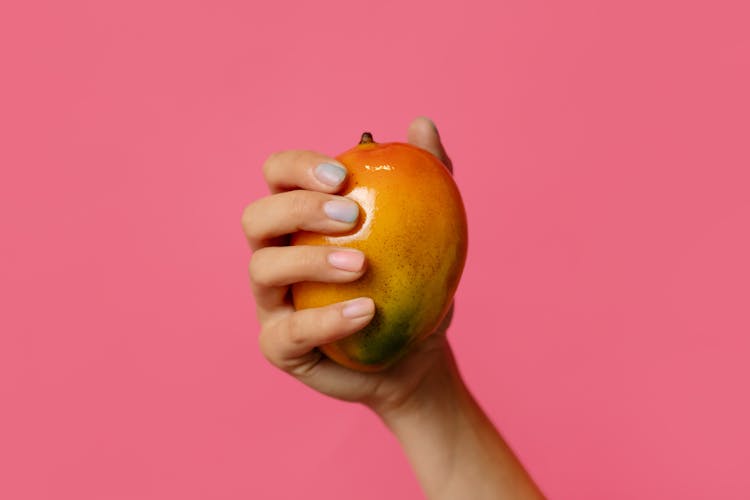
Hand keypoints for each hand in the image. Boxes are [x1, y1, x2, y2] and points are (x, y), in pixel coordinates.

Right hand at [241, 117, 455, 416]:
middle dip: (298, 208)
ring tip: (362, 265)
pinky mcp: (280, 346)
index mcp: (299, 219)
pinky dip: (326, 320)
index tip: (343, 173)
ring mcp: (272, 302)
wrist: (416, 354)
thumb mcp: (430, 231)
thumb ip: (428, 178)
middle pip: (257, 218)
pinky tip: (368, 310)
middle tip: (352, 215)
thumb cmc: (413, 287)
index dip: (297, 167)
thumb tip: (421, 124)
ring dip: (310, 261)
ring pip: (263, 269)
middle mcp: (275, 254)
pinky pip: (289, 333)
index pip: (277, 177)